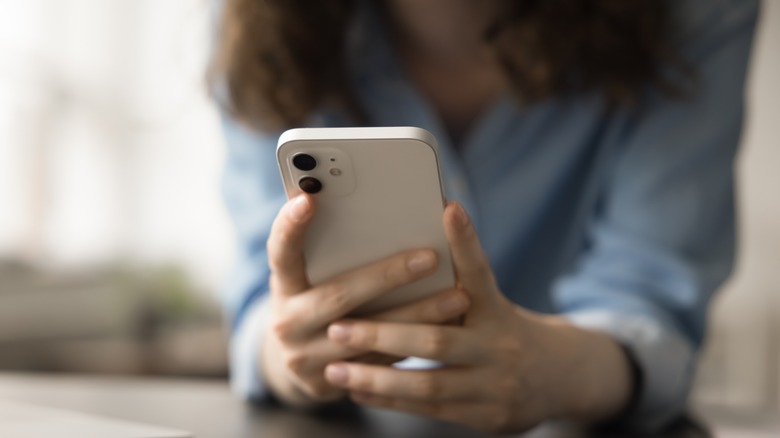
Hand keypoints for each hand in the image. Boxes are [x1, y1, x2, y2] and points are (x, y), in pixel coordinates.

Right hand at [262, 195, 470, 406]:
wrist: (298, 362)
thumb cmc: (315, 299)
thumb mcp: (310, 275)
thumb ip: (329, 249)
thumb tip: (379, 206)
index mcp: (283, 284)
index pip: (280, 250)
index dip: (290, 225)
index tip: (309, 198)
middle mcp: (287, 321)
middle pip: (339, 295)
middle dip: (387, 276)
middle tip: (430, 258)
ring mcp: (305, 357)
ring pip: (368, 335)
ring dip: (416, 315)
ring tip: (457, 297)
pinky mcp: (328, 383)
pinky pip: (380, 362)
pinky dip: (415, 342)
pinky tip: (448, 327)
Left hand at [323, 202, 632, 432]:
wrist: (560, 377)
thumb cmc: (504, 327)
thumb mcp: (491, 302)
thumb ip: (457, 280)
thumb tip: (421, 232)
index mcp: (497, 309)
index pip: (479, 270)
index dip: (465, 241)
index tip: (448, 209)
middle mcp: (499, 345)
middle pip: (437, 339)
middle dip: (383, 334)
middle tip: (339, 326)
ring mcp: (495, 384)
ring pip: (429, 383)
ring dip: (378, 377)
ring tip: (337, 369)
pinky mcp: (488, 416)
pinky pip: (431, 409)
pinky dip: (392, 400)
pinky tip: (360, 391)